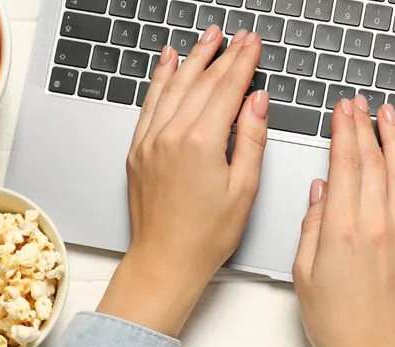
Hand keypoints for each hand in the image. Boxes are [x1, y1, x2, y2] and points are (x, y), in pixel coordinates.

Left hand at [97, 27, 267, 336]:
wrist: (164, 260)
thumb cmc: (205, 236)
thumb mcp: (244, 189)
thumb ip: (252, 139)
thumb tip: (257, 101)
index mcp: (201, 143)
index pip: (227, 89)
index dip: (243, 62)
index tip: (253, 44)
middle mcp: (171, 135)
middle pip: (201, 83)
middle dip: (223, 55)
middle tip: (239, 36)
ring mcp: (150, 141)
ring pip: (174, 86)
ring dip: (192, 58)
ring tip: (208, 37)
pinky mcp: (138, 150)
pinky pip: (150, 103)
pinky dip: (160, 79)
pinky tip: (168, 63)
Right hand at [294, 96, 394, 346]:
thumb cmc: (335, 322)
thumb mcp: (304, 272)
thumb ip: (312, 226)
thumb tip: (321, 192)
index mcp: (342, 230)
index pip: (346, 166)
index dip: (344, 133)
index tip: (342, 111)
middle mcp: (377, 226)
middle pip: (374, 162)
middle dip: (366, 127)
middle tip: (361, 105)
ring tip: (390, 116)